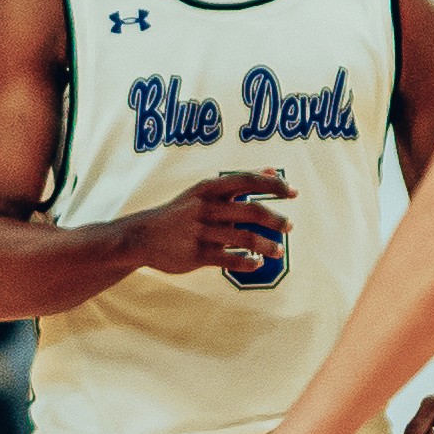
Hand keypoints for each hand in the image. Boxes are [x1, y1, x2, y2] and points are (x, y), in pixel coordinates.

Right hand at [136, 170, 293, 277]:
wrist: (141, 236)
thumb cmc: (181, 212)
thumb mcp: (204, 191)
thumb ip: (238, 183)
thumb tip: (272, 171)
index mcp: (207, 189)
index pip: (246, 180)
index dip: (273, 185)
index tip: (292, 192)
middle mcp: (205, 208)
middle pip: (251, 210)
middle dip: (276, 219)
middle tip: (289, 226)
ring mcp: (201, 232)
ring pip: (245, 238)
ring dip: (268, 245)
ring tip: (278, 251)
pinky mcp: (197, 255)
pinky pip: (231, 260)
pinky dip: (249, 262)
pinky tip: (256, 262)